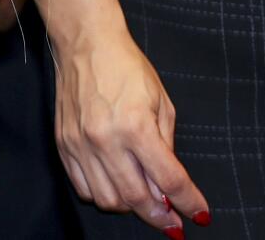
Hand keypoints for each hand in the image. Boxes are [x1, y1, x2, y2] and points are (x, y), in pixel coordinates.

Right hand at [54, 24, 208, 234]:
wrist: (87, 44)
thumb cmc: (127, 67)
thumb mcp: (161, 101)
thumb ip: (167, 146)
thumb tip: (169, 186)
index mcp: (136, 125)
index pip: (169, 179)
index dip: (188, 202)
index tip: (199, 215)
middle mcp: (106, 139)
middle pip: (137, 198)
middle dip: (160, 216)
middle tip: (172, 219)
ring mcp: (81, 145)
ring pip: (108, 201)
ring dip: (130, 207)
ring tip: (143, 197)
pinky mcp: (64, 146)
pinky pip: (83, 189)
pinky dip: (103, 195)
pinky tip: (116, 185)